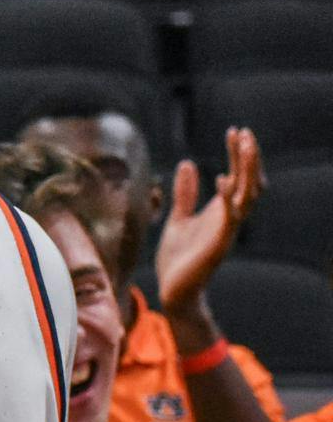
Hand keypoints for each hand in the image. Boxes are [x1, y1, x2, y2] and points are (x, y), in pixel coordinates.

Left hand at [155, 127, 263, 317]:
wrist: (174, 290)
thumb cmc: (179, 257)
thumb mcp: (178, 217)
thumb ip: (185, 193)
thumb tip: (188, 163)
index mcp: (221, 210)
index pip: (237, 176)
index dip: (238, 155)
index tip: (235, 131)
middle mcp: (229, 217)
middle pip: (247, 181)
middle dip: (247, 156)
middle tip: (245, 132)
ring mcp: (227, 229)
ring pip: (246, 195)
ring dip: (247, 170)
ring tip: (245, 146)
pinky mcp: (219, 242)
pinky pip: (230, 217)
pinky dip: (227, 198)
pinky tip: (222, 179)